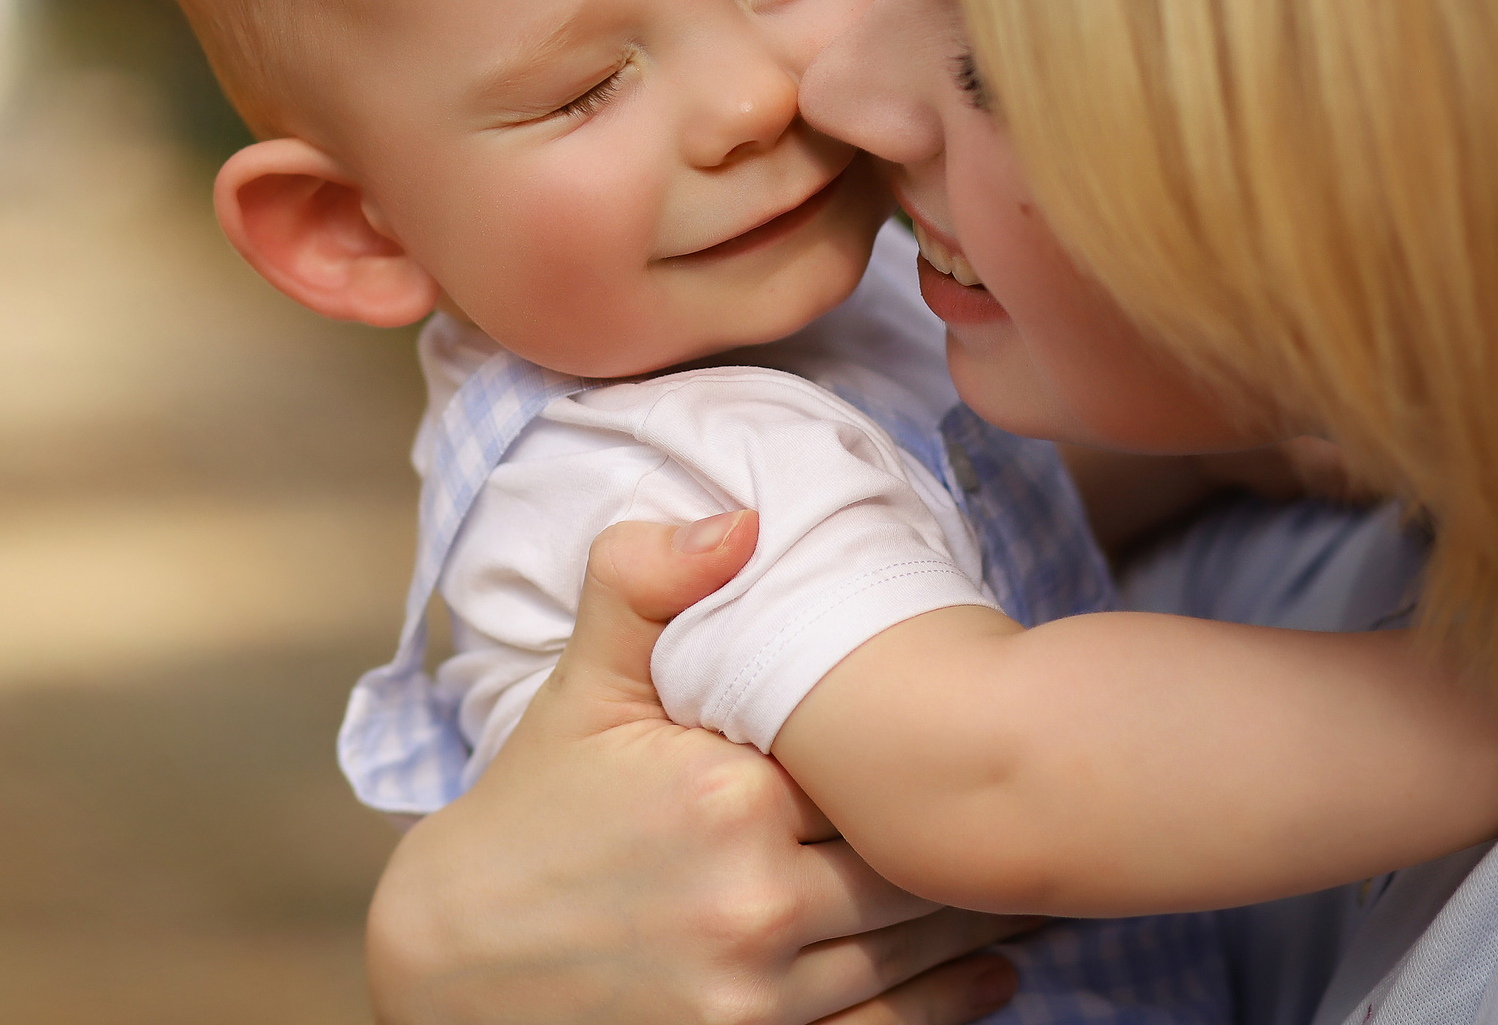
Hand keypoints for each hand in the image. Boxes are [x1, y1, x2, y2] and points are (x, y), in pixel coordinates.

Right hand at [365, 510, 1033, 1024]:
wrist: (450, 961)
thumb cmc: (526, 815)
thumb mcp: (577, 688)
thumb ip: (648, 584)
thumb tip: (744, 521)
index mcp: (725, 793)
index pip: (873, 761)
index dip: (934, 741)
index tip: (996, 715)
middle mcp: (752, 899)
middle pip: (907, 857)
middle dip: (974, 831)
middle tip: (1047, 797)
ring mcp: (754, 993)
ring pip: (912, 948)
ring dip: (983, 914)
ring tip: (1038, 874)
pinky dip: (951, 1003)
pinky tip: (996, 971)